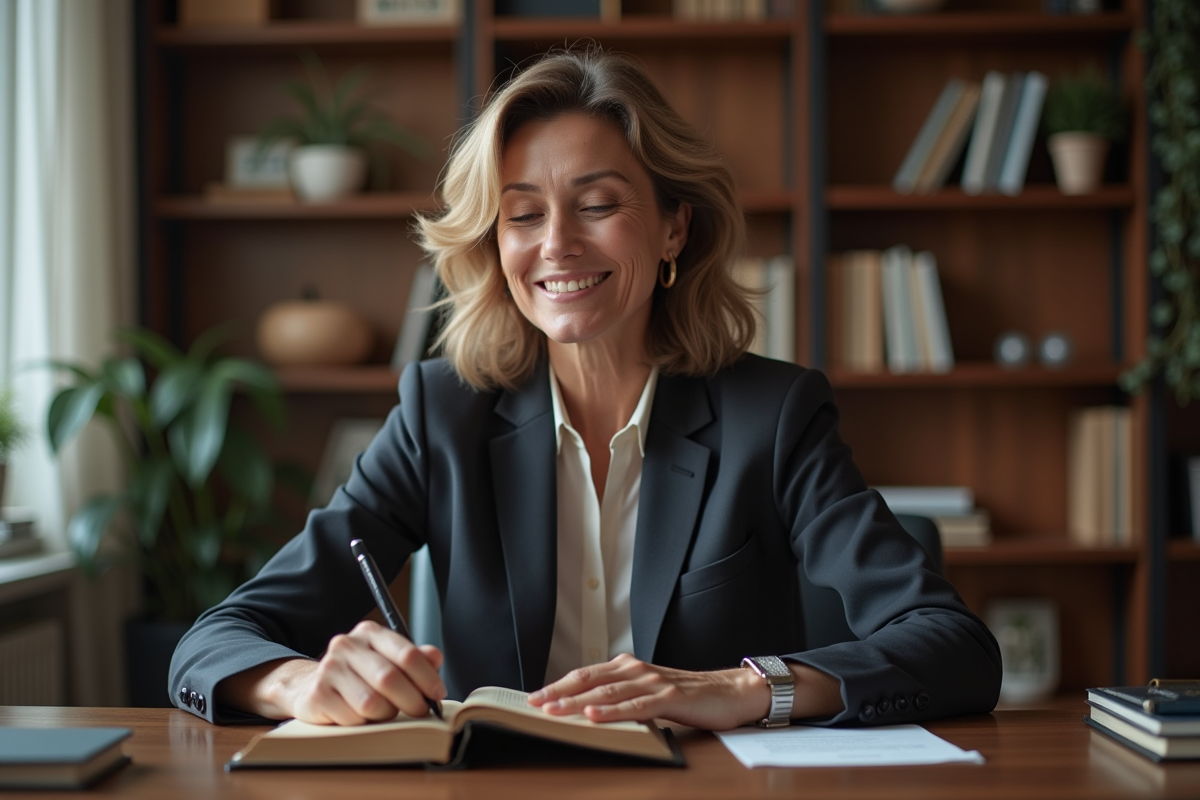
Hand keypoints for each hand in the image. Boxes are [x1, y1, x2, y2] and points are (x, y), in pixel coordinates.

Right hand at [227, 621, 445, 725]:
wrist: (310, 686)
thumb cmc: (359, 675)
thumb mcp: (388, 660)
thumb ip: (414, 658)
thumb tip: (435, 657)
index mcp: (370, 633)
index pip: (406, 654)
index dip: (427, 677)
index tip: (438, 693)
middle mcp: (347, 645)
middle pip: (390, 678)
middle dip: (412, 700)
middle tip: (420, 711)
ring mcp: (329, 669)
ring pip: (372, 702)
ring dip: (386, 714)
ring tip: (386, 712)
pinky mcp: (317, 694)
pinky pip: (353, 718)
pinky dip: (364, 723)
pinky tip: (361, 716)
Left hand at [527, 653, 764, 730]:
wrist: (728, 692)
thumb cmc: (687, 696)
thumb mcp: (648, 695)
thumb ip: (623, 698)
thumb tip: (588, 712)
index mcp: (629, 667)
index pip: (586, 675)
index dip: (559, 685)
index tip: (535, 696)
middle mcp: (637, 669)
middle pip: (589, 679)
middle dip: (559, 692)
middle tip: (534, 703)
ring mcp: (652, 682)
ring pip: (607, 692)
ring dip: (577, 702)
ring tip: (554, 711)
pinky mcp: (669, 697)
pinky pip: (635, 706)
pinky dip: (612, 711)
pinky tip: (594, 715)